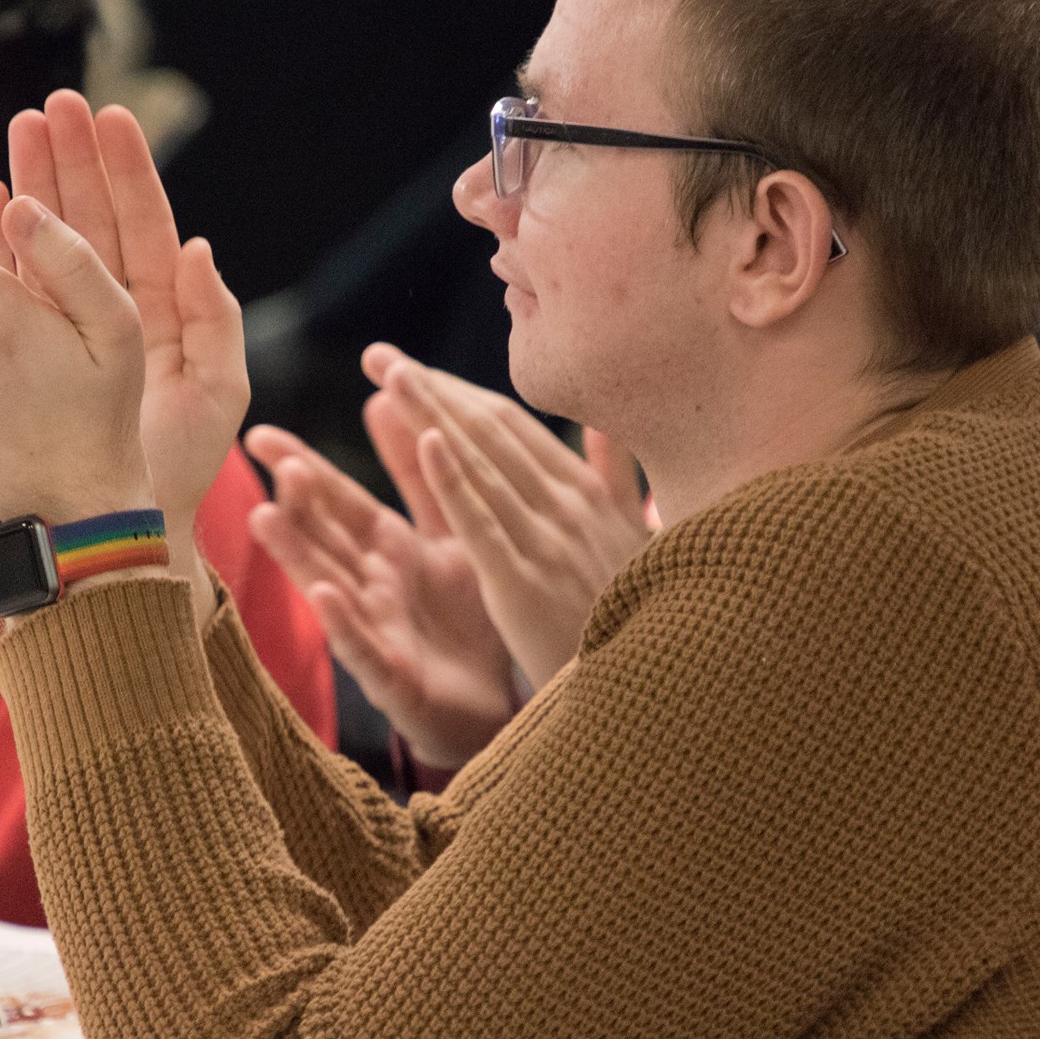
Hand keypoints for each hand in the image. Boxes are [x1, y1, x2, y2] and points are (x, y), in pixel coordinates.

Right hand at [0, 92, 247, 527]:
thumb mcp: (216, 393)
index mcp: (165, 309)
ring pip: (49, 240)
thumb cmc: (180, 466)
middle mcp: (116, 308)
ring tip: (19, 127)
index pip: (146, 223)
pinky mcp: (28, 344)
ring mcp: (67, 322)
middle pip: (94, 216)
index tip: (111, 115)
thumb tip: (204, 250)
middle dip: (73, 158)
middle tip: (54, 103)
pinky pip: (11, 282)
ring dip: (36, 183)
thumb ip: (217, 323)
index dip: (127, 170)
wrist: (124, 524)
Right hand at [245, 423, 517, 771]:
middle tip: (261, 449)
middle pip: (325, 535)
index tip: (257, 433)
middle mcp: (372, 585)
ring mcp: (378, 631)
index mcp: (389, 548)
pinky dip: (343, 623)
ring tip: (264, 516)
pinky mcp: (394, 678)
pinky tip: (322, 596)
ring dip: (297, 552)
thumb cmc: (466, 618)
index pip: (339, 499)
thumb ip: (420, 475)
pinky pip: (365, 649)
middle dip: (294, 495)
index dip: (302, 466)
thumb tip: (388, 399)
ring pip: (329, 585)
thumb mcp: (449, 534)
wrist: (499, 703)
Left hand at [364, 344, 649, 687]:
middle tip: (380, 355)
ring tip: (390, 372)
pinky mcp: (525, 583)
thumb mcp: (635, 538)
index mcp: (587, 492)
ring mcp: (548, 541)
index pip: (512, 425)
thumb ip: (616, 477)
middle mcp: (567, 505)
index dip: (458, 391)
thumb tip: (612, 419)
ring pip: (479, 463)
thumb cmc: (640, 614)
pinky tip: (424, 439)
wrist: (659, 683)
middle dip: (432, 390)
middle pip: (489, 432)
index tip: (413, 365)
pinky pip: (482, 522)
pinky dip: (453, 478)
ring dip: (432, 413)